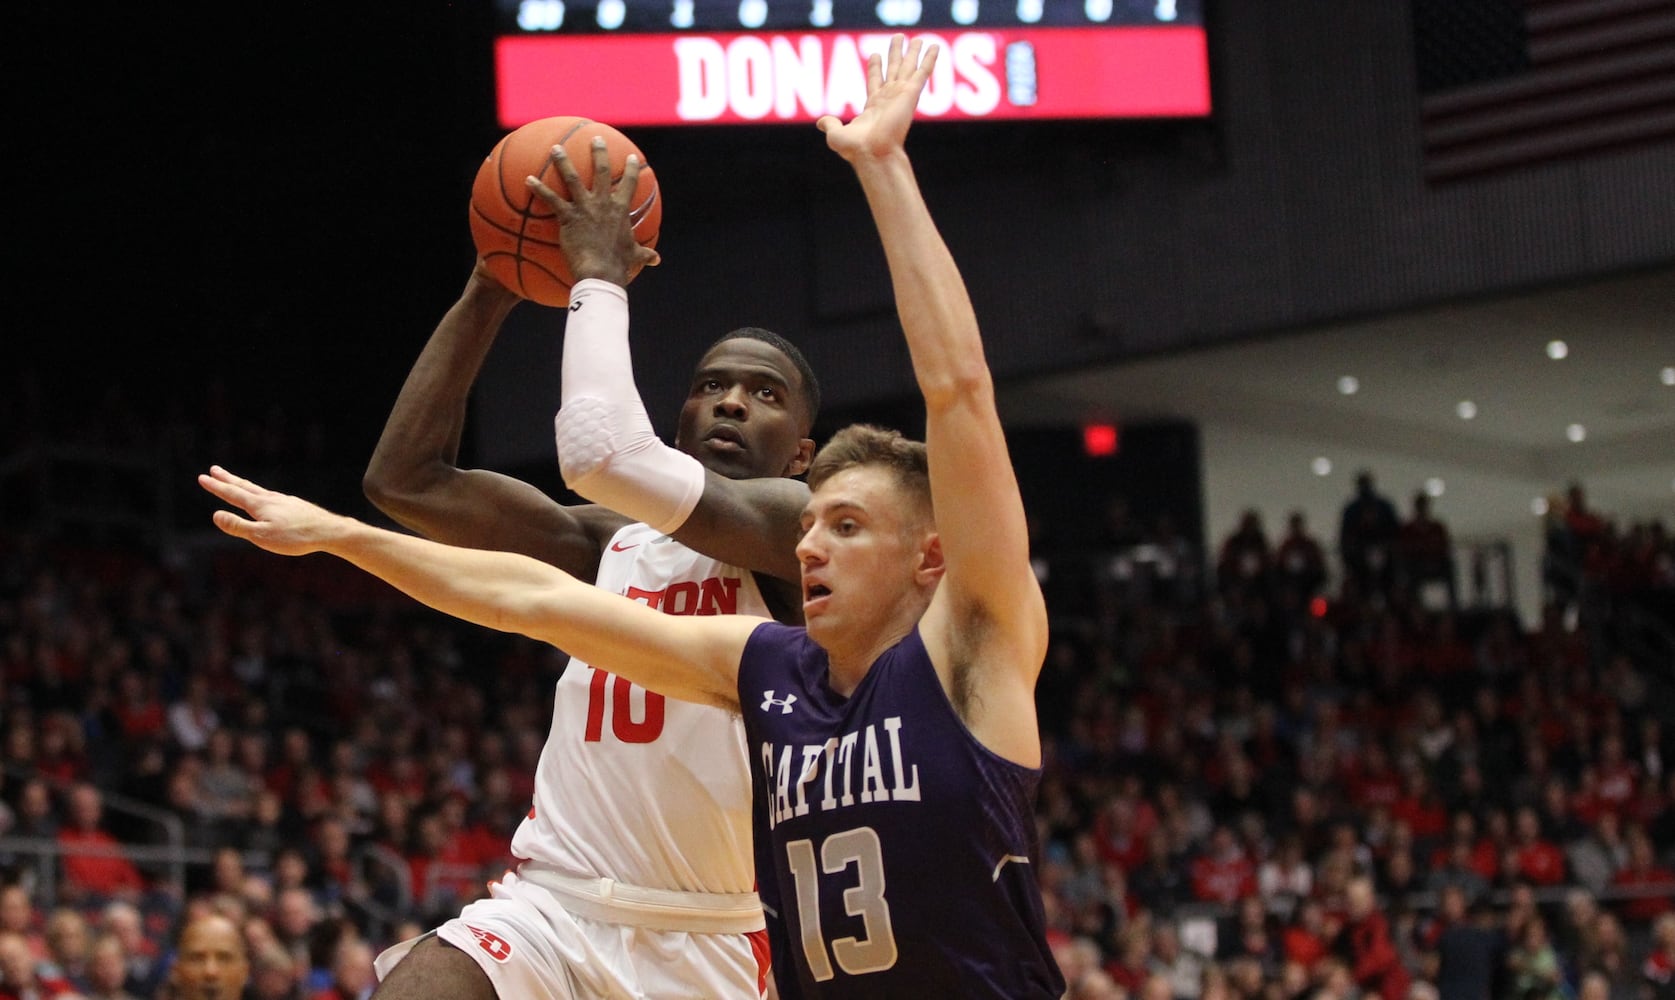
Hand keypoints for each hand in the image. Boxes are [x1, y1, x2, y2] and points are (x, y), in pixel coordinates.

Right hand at [198, 466, 347, 555]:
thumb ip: (238, 526)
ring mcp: (284, 501)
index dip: (216, 487)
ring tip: (236, 481)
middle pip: (245, 486)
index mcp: (259, 505)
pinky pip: (273, 497)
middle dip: (228, 479)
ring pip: (259, 490)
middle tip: (214, 469)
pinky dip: (262, 494)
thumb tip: (215, 515)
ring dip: (244, 485)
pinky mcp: (295, 506)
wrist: (328, 531)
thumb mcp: (261, 536)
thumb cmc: (295, 537)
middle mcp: (271, 499)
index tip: (202, 477)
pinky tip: (267, 499)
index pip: (232, 494)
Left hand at [524, 138, 660, 286]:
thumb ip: (644, 254)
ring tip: (556, 148)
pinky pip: (551, 199)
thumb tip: (657, 260)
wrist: (601, 271)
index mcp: (620, 210)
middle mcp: (603, 203)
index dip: (631, 169)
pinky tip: (528, 180)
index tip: (631, 157)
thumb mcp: (634, 256)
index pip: (628, 183)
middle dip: (599, 152)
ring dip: (562, 161)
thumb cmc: (618, 265)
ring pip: (572, 178)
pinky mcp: (567, 217)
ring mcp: (584, 207)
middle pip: (601, 170)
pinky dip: (539, 189)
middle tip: (596, 138)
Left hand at [817, 34, 937, 161]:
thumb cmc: (856, 149)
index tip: (875, 55)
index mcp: (873, 107)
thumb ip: (830, 125)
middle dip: (895, 54)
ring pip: (908, 67)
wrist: (873, 153)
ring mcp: (901, 95)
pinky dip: (929, 59)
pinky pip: (922, 72)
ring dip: (913, 52)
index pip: (875, 81)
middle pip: (893, 70)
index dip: (875, 67)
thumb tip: (822, 122)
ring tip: (917, 38)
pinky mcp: (911, 94)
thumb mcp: (836, 134)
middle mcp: (889, 99)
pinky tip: (935, 46)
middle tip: (898, 38)